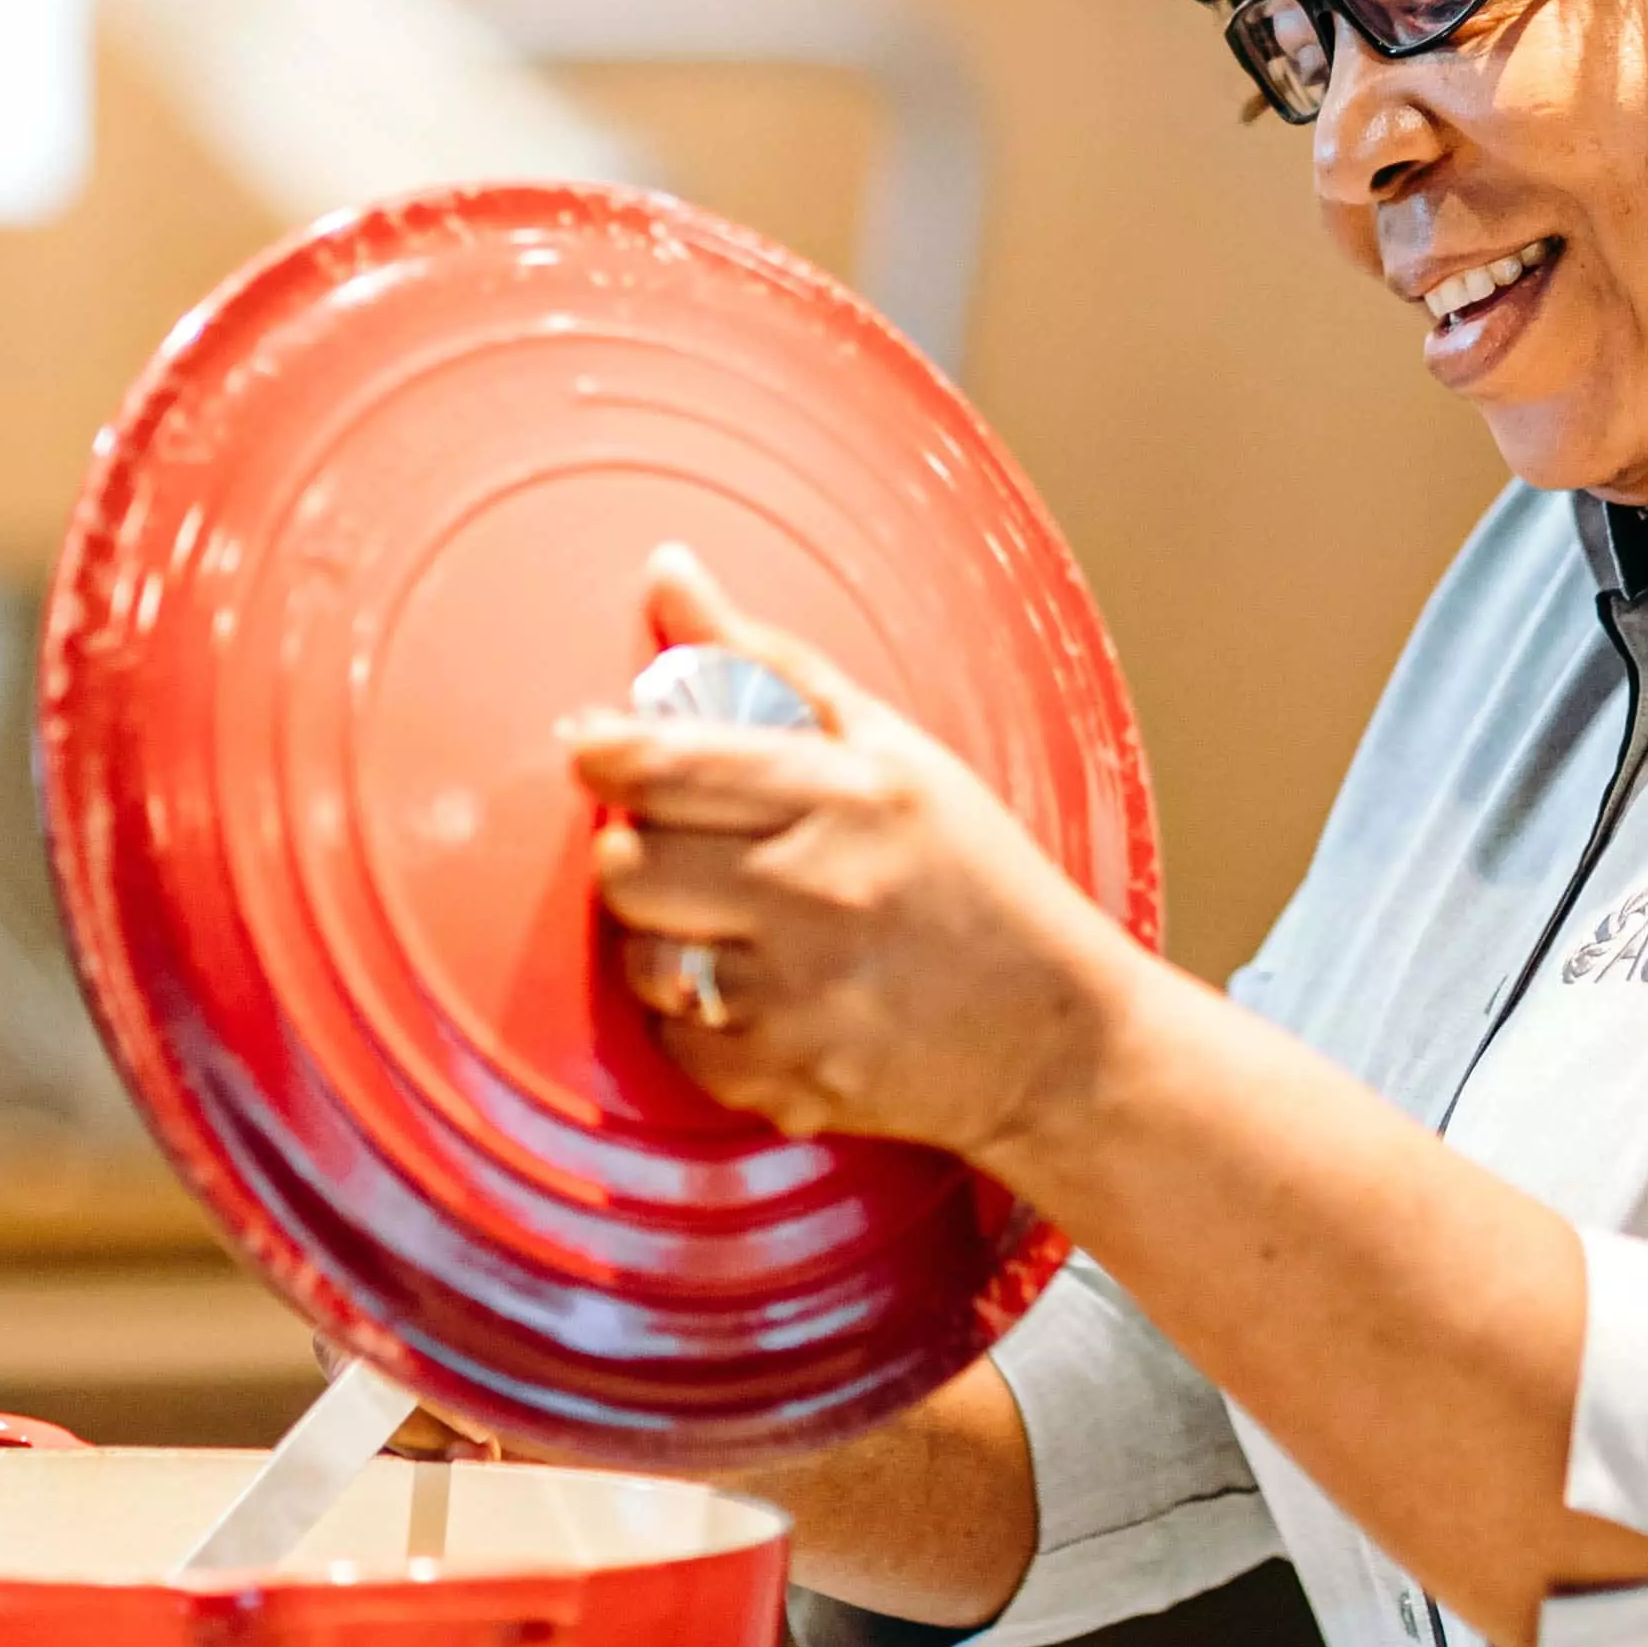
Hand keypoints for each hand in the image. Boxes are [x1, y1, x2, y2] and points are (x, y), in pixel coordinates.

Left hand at [560, 544, 1162, 1170]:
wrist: (1053, 1035)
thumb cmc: (973, 875)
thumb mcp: (891, 746)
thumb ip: (768, 662)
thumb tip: (666, 569)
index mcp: (846, 793)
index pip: (666, 764)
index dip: (605, 753)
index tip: (594, 748)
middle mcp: (818, 892)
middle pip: (629, 865)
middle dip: (632, 849)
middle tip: (673, 845)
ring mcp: (801, 995)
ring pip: (642, 958)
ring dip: (659, 938)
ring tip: (717, 923)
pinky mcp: (789, 1077)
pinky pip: (675, 1042)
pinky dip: (694, 1020)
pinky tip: (751, 993)